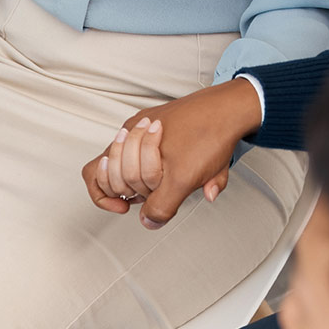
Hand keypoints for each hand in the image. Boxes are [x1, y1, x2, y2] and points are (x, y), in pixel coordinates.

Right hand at [82, 78, 262, 229]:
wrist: (233, 107)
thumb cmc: (208, 134)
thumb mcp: (182, 179)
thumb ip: (161, 205)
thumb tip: (148, 221)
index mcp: (129, 140)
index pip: (95, 174)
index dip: (105, 197)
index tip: (125, 207)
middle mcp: (134, 131)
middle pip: (113, 171)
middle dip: (132, 187)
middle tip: (150, 192)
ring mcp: (149, 127)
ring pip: (136, 163)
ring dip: (152, 178)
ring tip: (170, 178)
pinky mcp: (166, 126)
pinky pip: (156, 154)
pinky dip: (169, 168)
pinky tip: (187, 170)